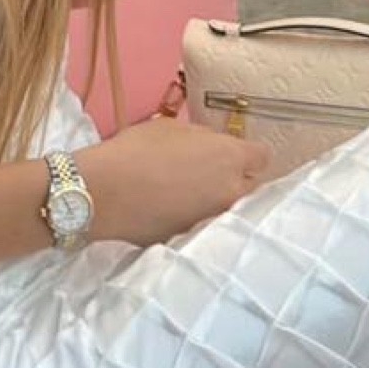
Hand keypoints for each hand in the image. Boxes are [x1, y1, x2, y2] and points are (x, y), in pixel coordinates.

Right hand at [83, 116, 269, 243]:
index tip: (234, 152)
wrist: (105, 193)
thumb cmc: (137, 149)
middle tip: (214, 173)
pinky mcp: (195, 239)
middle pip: (253, 187)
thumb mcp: (171, 128)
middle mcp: (231, 192)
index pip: (263, 156)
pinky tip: (176, 211)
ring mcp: (214, 220)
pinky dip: (197, 218)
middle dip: (240, 179)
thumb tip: (210, 145)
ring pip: (230, 209)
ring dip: (220, 201)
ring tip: (194, 194)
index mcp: (229, 158)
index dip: (249, 152)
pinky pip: (206, 225)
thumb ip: (202, 137)